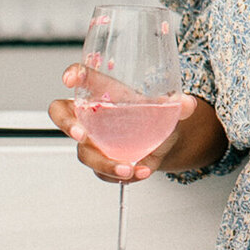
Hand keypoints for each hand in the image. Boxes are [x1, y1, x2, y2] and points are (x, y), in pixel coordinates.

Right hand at [48, 63, 196, 183]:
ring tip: (128, 168)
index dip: (73, 74)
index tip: (71, 79)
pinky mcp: (100, 162)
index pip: (83, 77)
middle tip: (81, 134)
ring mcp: (93, 140)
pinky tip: (140, 172)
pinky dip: (119, 174)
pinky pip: (102, 171)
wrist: (162, 140)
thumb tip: (187, 104)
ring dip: (103, 162)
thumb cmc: (153, 114)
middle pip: (61, 114)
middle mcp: (91, 115)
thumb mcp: (167, 106)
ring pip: (84, 152)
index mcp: (103, 91)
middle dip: (67, 124)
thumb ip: (177, 104)